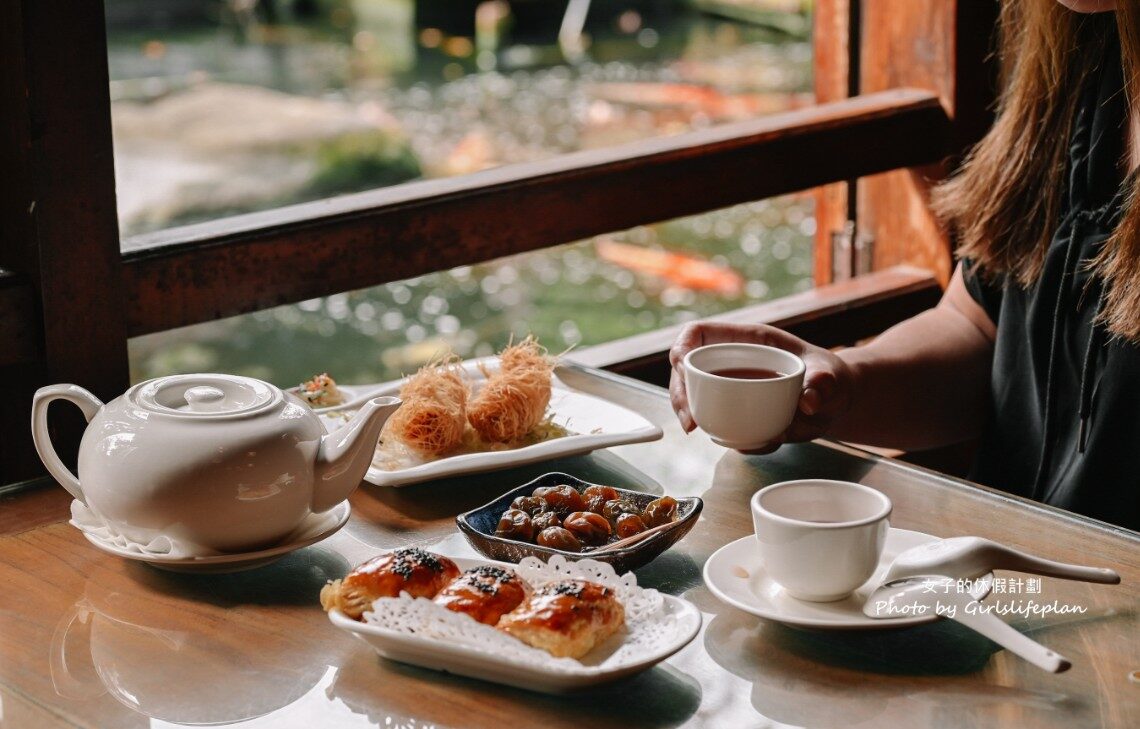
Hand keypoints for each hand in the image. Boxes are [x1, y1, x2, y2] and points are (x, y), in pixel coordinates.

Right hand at [667, 322, 853, 453]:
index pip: (701, 333)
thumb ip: (824, 382)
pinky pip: (718, 422)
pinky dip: (722, 435)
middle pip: (688, 369)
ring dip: (689, 414)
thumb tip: (809, 401)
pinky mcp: (738, 412)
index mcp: (748, 341)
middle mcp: (733, 363)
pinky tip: (743, 442)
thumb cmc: (832, 377)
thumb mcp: (831, 375)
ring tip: (697, 430)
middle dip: (679, 392)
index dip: (683, 344)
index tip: (680, 365)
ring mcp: (732, 388)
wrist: (837, 404)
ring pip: (694, 396)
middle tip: (689, 420)